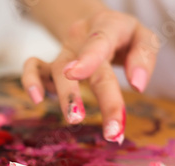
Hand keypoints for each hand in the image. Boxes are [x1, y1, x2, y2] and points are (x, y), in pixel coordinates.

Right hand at [22, 10, 159, 142]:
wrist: (96, 25)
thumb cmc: (123, 36)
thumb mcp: (142, 36)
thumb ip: (144, 55)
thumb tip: (137, 85)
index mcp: (107, 26)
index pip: (100, 40)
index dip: (91, 58)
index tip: (88, 77)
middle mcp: (81, 37)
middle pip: (88, 67)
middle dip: (102, 99)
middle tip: (112, 131)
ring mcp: (64, 51)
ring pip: (58, 70)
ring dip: (67, 97)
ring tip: (75, 120)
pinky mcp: (50, 64)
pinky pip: (33, 68)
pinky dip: (30, 81)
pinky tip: (37, 99)